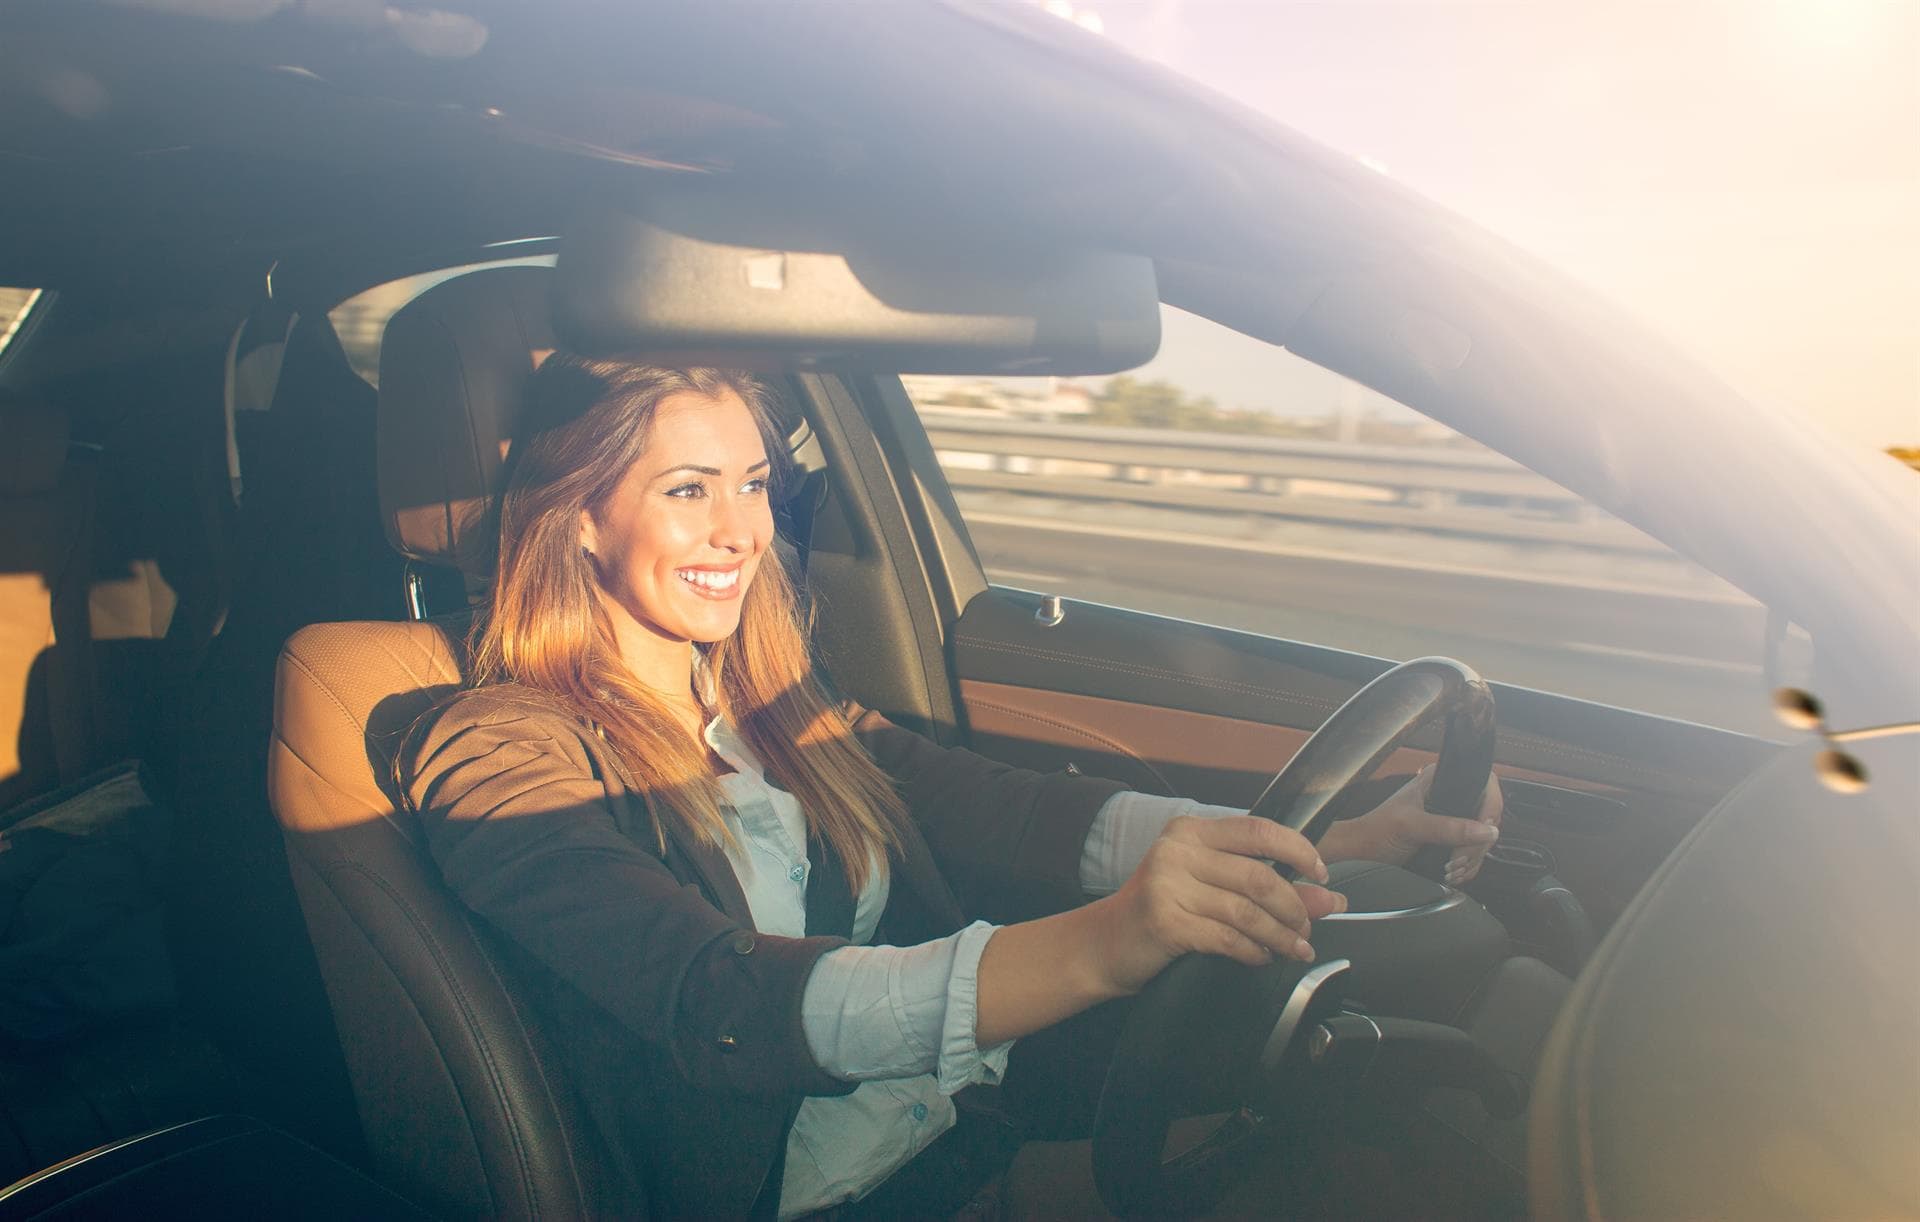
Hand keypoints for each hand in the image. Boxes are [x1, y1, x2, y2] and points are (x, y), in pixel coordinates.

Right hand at [1090, 815, 1348, 995]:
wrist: (1104, 945)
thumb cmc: (1160, 912)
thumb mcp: (1210, 888)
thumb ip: (1265, 887)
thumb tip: (1326, 898)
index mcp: (1190, 831)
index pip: (1258, 829)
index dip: (1298, 850)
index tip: (1321, 873)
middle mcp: (1177, 851)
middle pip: (1259, 876)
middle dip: (1295, 906)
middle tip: (1309, 927)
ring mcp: (1168, 886)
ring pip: (1247, 911)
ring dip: (1280, 936)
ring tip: (1294, 949)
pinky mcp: (1166, 922)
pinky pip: (1227, 938)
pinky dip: (1253, 952)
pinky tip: (1261, 957)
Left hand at [1318, 765, 1502, 884]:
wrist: (1362, 853)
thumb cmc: (1377, 831)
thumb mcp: (1412, 826)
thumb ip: (1448, 827)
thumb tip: (1486, 831)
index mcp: (1440, 779)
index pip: (1485, 784)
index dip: (1491, 807)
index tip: (1485, 831)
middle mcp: (1450, 794)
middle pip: (1488, 816)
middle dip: (1477, 843)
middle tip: (1457, 860)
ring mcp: (1452, 817)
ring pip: (1484, 838)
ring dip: (1472, 859)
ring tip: (1451, 869)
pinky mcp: (1451, 838)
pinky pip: (1474, 852)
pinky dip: (1468, 866)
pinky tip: (1454, 873)